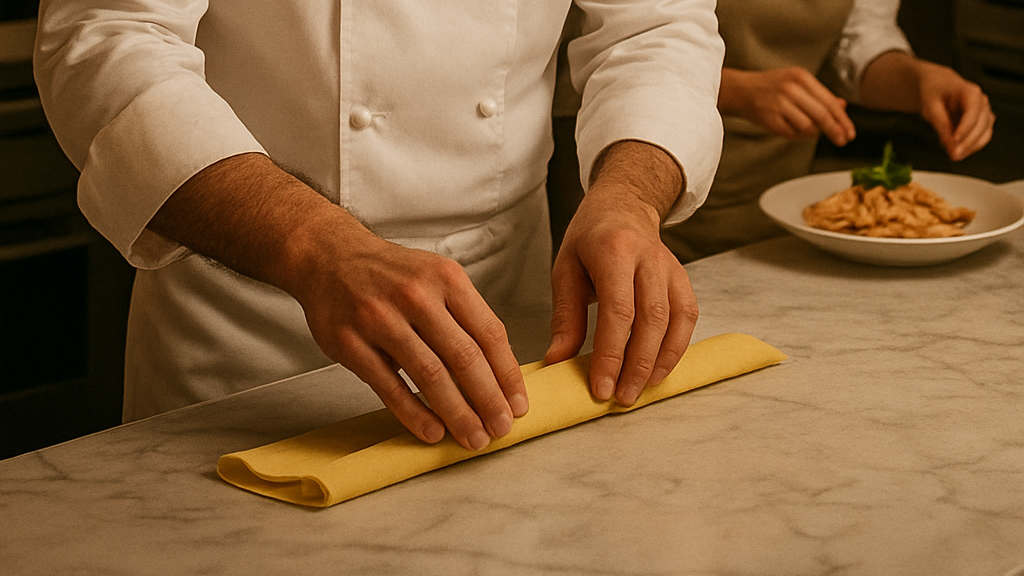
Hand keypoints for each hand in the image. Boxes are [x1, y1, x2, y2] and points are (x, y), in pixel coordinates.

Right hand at [293, 232, 528, 451]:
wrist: (329, 257)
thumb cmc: (391, 274)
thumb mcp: (436, 276)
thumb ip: (465, 316)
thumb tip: (498, 372)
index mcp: (446, 279)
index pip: (489, 333)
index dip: (507, 374)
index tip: (518, 404)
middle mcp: (416, 296)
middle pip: (464, 358)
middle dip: (488, 400)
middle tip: (501, 429)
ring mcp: (380, 319)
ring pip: (430, 376)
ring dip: (457, 413)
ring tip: (473, 437)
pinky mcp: (350, 343)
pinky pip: (390, 386)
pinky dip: (414, 413)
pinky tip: (433, 431)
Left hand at [545, 142, 697, 405]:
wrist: (624, 207)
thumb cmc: (589, 241)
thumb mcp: (565, 270)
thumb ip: (566, 317)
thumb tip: (558, 362)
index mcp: (614, 252)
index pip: (618, 311)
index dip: (612, 354)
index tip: (602, 387)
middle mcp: (649, 259)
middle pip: (651, 320)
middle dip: (637, 365)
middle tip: (621, 398)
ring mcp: (672, 269)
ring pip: (675, 321)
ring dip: (659, 362)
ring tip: (639, 390)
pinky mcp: (683, 280)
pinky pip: (688, 319)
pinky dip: (676, 349)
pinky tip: (659, 370)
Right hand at [719, 67, 856, 146]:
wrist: (740, 90)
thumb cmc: (770, 87)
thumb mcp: (796, 83)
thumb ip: (819, 95)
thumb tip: (842, 106)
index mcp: (801, 77)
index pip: (829, 101)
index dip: (842, 119)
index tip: (850, 132)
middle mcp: (790, 88)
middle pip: (821, 114)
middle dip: (835, 130)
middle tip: (843, 140)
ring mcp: (779, 103)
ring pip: (807, 126)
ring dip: (814, 133)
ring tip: (813, 133)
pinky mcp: (769, 118)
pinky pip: (792, 133)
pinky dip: (798, 135)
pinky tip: (797, 132)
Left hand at [915, 62, 994, 160]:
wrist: (937, 85)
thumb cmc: (933, 92)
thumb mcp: (931, 106)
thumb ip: (941, 124)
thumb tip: (949, 144)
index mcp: (971, 93)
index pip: (972, 114)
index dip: (964, 130)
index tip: (953, 142)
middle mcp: (982, 102)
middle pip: (982, 125)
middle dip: (968, 142)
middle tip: (953, 155)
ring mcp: (984, 112)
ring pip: (985, 133)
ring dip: (972, 147)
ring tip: (955, 156)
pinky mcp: (981, 123)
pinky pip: (981, 137)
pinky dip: (971, 147)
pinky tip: (958, 153)